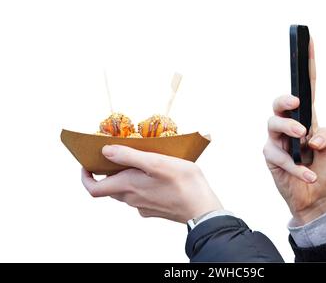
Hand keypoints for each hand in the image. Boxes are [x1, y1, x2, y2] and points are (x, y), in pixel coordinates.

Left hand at [81, 145, 222, 222]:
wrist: (202, 209)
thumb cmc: (182, 183)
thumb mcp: (156, 162)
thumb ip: (129, 156)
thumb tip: (105, 152)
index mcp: (128, 186)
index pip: (94, 188)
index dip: (86, 177)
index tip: (87, 164)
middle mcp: (132, 199)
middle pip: (111, 188)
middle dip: (110, 172)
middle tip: (119, 155)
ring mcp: (144, 207)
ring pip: (127, 191)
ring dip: (128, 177)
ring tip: (142, 162)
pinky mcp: (155, 210)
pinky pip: (141, 196)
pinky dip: (142, 185)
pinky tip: (157, 176)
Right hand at [263, 39, 325, 224]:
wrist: (318, 197)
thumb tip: (311, 135)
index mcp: (308, 117)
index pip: (306, 87)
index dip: (307, 64)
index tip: (308, 41)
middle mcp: (290, 125)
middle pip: (279, 103)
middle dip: (284, 100)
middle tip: (297, 104)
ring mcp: (278, 140)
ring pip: (272, 124)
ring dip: (289, 129)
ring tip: (304, 138)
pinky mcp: (271, 157)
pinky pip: (277, 155)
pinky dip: (295, 165)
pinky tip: (308, 174)